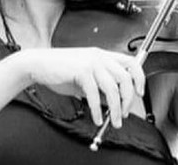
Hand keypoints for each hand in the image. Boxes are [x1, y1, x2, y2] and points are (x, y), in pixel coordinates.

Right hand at [11, 47, 144, 128]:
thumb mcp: (85, 77)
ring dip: (115, 109)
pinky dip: (97, 110)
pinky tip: (96, 118)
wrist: (37, 64)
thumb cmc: (59, 70)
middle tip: (124, 113)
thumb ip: (100, 86)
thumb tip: (112, 103)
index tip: (140, 93)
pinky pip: (95, 95)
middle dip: (128, 99)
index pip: (132, 63)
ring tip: (113, 121)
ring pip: (113, 89)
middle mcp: (100, 57)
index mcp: (104, 55)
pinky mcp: (82, 71)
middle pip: (126, 78)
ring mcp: (92, 62)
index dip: (139, 78)